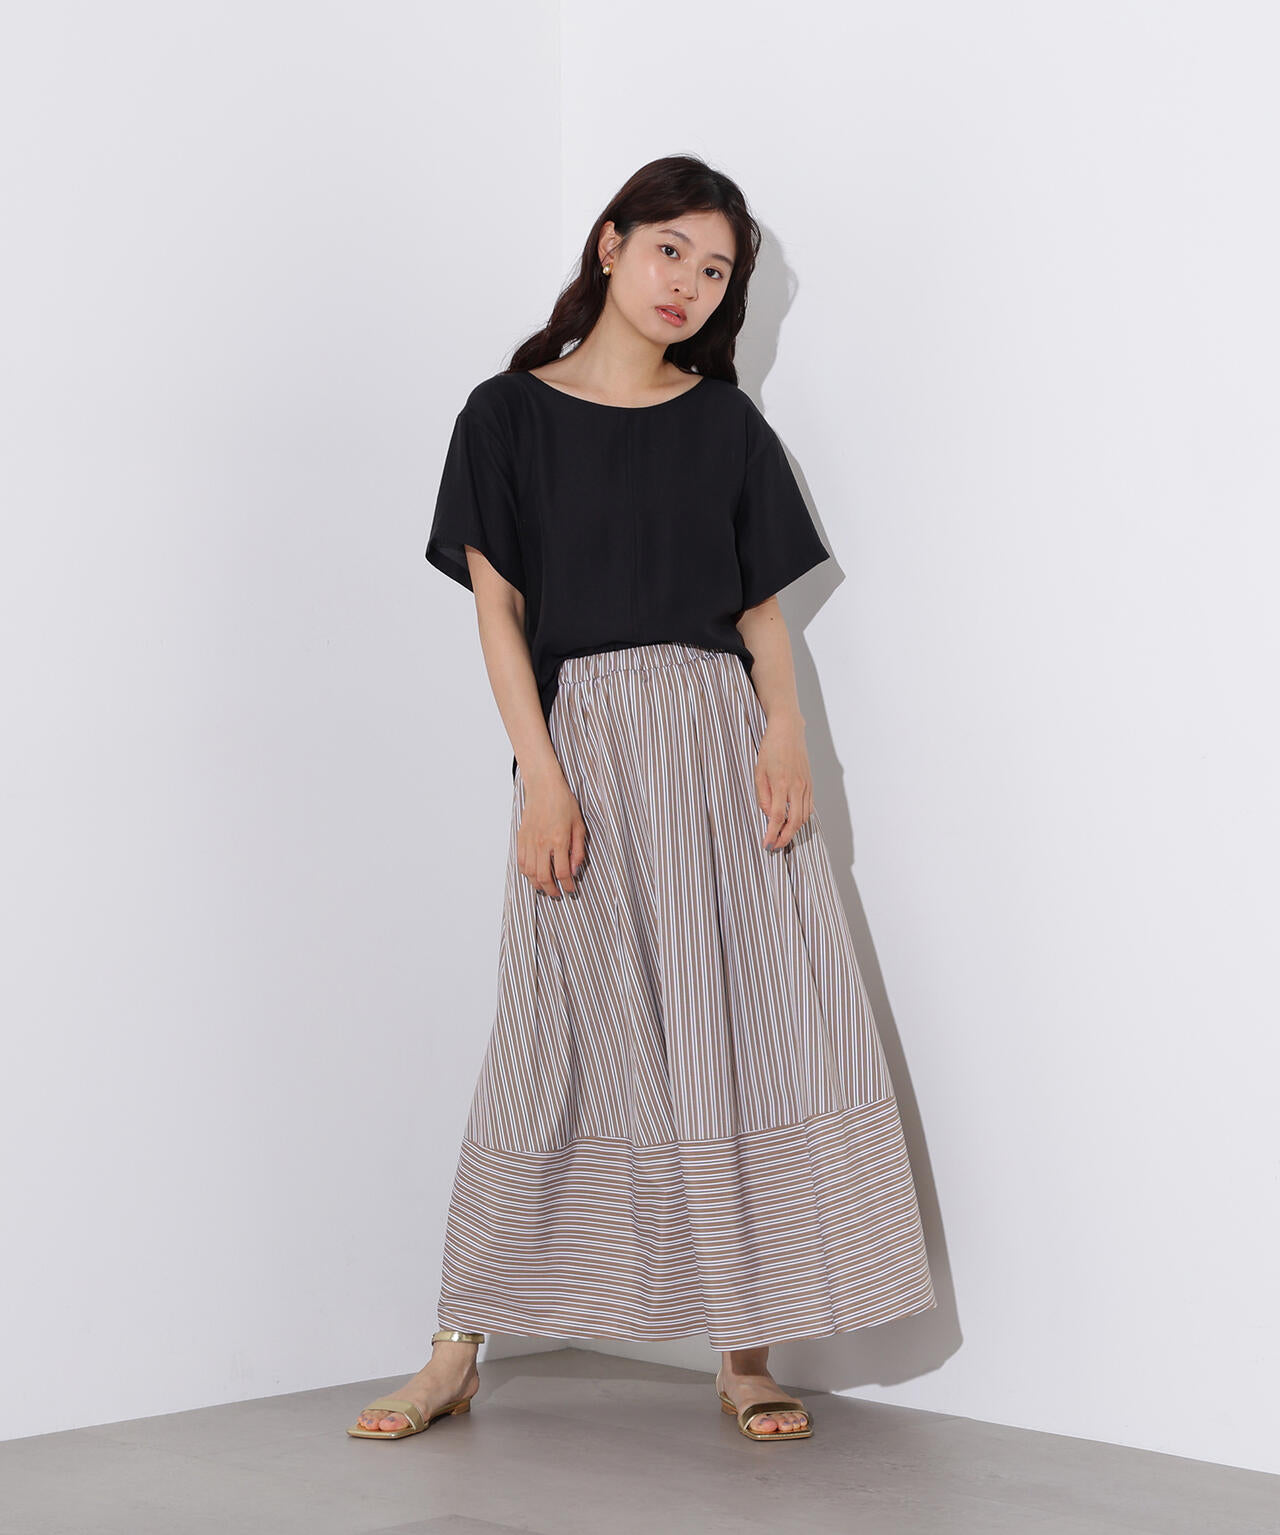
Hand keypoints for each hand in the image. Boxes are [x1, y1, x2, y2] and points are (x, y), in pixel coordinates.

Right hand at [517, 773, 587, 898]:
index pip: (563, 872)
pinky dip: (526, 873)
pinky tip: (533, 875)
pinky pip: (521, 862)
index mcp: (559, 840)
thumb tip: (575, 869)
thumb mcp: (579, 825)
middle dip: (552, 890)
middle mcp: (542, 843)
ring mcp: (530, 841)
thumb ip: (578, 849)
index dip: (568, 885)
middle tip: (558, 894)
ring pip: (530, 873)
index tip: (571, 890)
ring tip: (546, 888)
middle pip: (544, 877)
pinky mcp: (521, 838)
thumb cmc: (563, 802)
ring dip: (538, 885)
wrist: (544, 786)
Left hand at [754, 718, 813, 851]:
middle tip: (775, 847)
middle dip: (785, 838)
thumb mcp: (759, 771)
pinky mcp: (811, 784)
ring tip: (782, 837)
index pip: (778, 816)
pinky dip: (802, 819)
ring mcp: (806, 786)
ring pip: (804, 816)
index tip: (766, 844)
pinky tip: (793, 823)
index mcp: (781, 783)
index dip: (772, 833)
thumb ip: (763, 796)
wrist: (788, 731)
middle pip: (794, 821)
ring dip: (794, 831)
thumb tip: (769, 815)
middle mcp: (797, 787)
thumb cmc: (771, 749)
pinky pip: (809, 807)